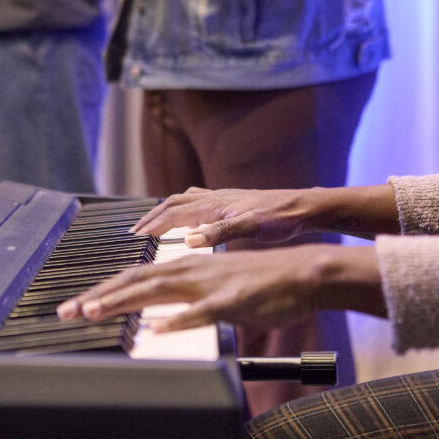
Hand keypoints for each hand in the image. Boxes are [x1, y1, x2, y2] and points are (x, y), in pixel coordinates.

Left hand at [56, 244, 385, 331]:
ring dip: (122, 302)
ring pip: (157, 290)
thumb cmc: (264, 282)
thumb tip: (167, 316)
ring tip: (93, 313)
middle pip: (136, 281)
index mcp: (189, 265)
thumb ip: (190, 299)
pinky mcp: (230, 299)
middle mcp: (193, 269)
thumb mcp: (218, 287)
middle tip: (67, 312)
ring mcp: (210, 284)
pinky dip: (175, 319)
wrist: (303, 273)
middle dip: (98, 296)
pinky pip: (198, 312)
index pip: (137, 277)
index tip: (77, 306)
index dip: (104, 291)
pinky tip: (154, 328)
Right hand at [131, 187, 315, 248]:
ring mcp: (223, 199)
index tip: (134, 239)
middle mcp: (215, 198)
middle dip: (152, 217)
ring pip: (185, 200)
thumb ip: (219, 233)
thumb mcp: (251, 228)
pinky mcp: (233, 204)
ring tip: (153, 225)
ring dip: (166, 211)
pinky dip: (185, 211)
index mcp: (214, 204)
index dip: (152, 226)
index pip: (173, 213)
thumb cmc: (280, 218)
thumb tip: (189, 240)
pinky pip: (199, 203)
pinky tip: (190, 225)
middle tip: (135, 233)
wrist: (304, 208)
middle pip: (173, 203)